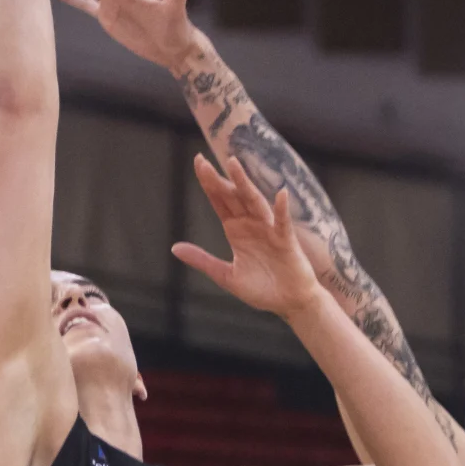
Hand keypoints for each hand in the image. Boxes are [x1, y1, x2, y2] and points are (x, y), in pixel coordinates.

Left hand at [172, 155, 321, 321]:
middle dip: (218, 180)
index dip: (209, 184)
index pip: (220, 202)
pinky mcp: (286, 241)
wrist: (289, 303)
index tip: (198, 163)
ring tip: (233, 164)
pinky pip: (283, 223)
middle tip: (203, 162)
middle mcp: (252, 225)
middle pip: (232, 197)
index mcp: (236, 231)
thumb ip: (202, 260)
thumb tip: (174, 248)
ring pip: (254, 202)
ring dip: (244, 183)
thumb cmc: (262, 289)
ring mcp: (269, 230)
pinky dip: (281, 209)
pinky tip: (281, 194)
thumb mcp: (226, 276)